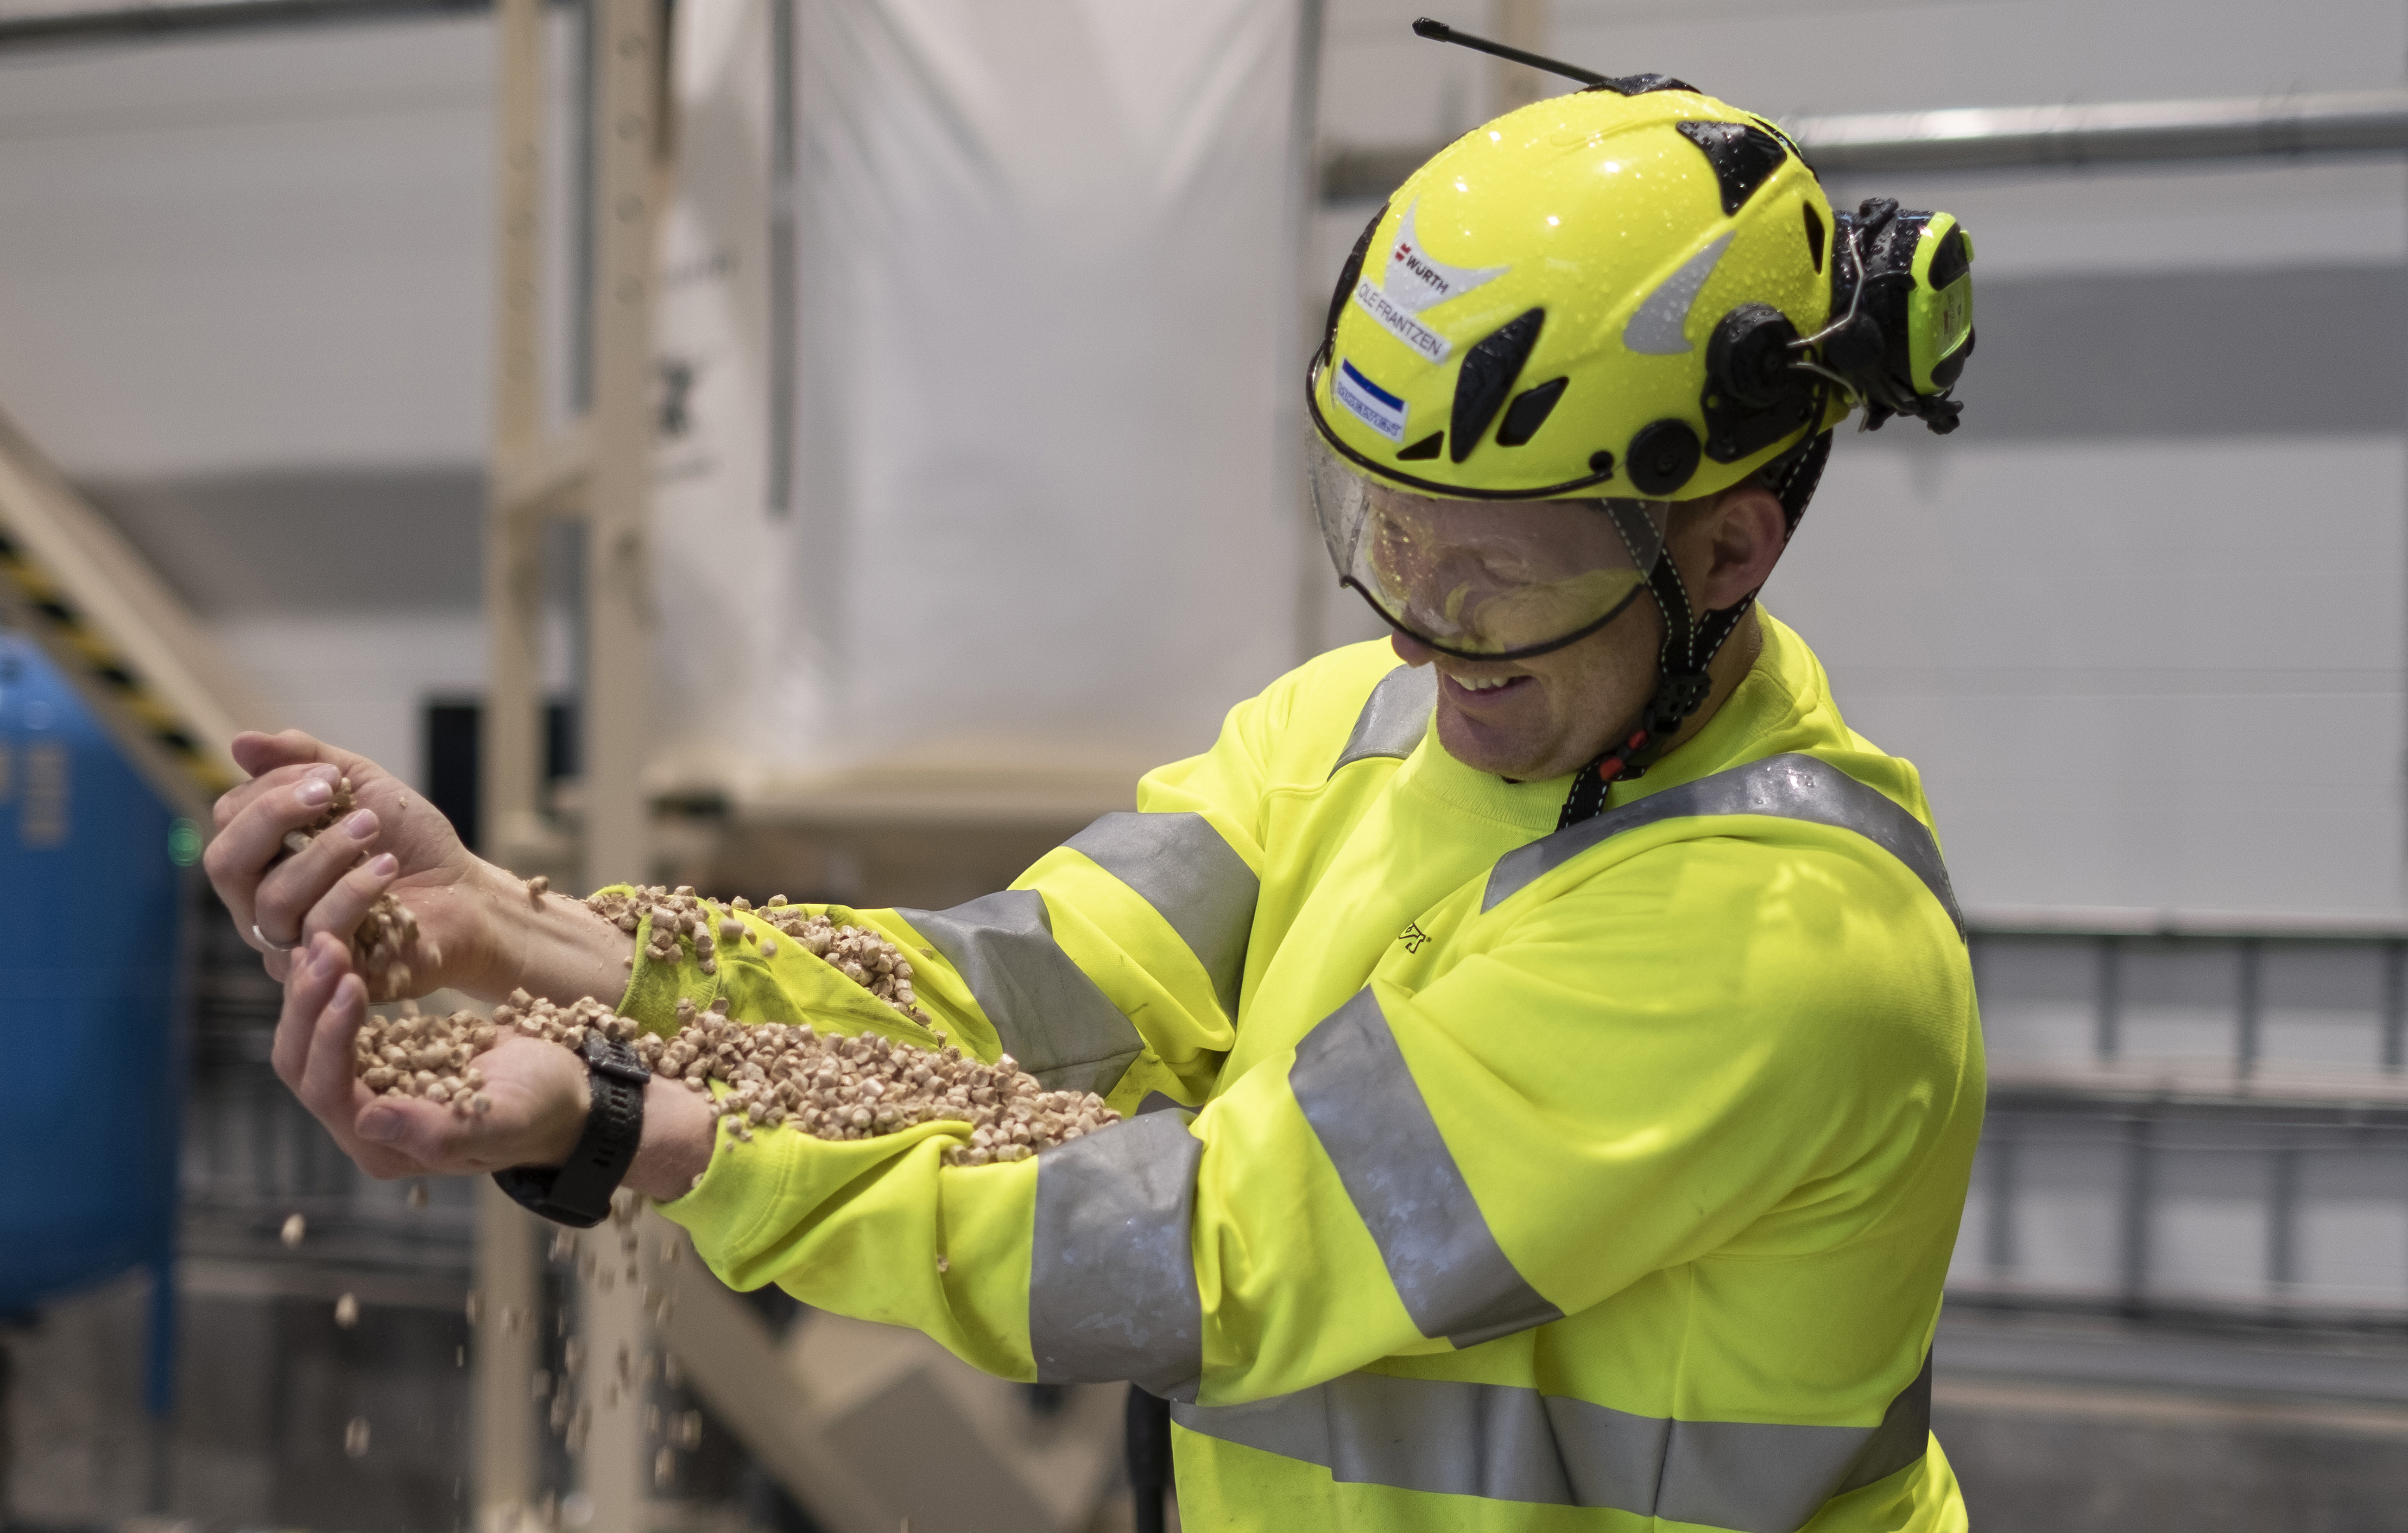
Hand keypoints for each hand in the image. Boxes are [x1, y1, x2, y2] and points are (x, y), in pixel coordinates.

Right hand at [205, 730, 485, 992]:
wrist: (466, 891)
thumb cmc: (410, 841)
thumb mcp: (362, 785)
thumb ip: (307, 761)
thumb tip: (241, 742)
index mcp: (264, 857)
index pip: (229, 820)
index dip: (270, 790)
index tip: (328, 776)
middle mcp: (263, 904)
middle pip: (226, 863)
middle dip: (273, 817)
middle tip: (328, 794)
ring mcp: (292, 942)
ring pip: (274, 899)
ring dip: (325, 852)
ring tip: (371, 828)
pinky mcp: (329, 971)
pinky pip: (319, 931)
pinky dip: (353, 891)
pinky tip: (387, 867)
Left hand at [277, 930, 719, 1192]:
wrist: (571, 1089)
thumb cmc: (544, 1108)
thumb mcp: (502, 1120)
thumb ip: (436, 1131)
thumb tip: (366, 1119)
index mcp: (384, 1148)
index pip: (328, 1092)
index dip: (329, 1036)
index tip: (349, 979)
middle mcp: (364, 1123)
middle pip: (302, 1065)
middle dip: (307, 1005)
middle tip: (326, 945)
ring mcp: (367, 1088)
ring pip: (310, 1039)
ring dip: (313, 989)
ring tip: (326, 936)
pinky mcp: (378, 1057)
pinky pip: (335, 1021)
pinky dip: (330, 985)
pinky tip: (340, 943)